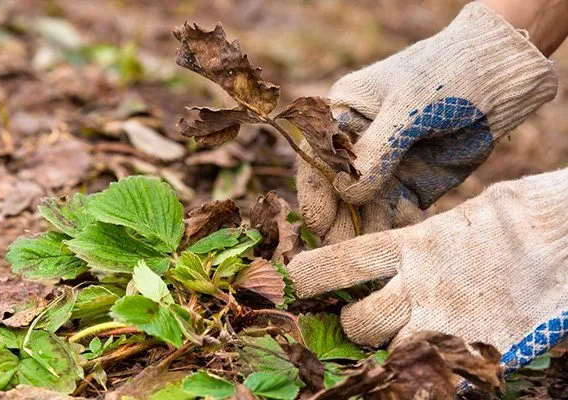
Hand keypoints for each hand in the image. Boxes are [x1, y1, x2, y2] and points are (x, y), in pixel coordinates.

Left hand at [289, 168, 567, 372]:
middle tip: (361, 319)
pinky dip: (425, 370)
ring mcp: (451, 322)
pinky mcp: (480, 351)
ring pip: (391, 355)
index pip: (343, 262)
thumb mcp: (460, 216)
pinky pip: (435, 375)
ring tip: (400, 338)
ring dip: (388, 351)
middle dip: (353, 326)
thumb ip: (421, 238)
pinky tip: (430, 358)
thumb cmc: (519, 219)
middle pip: (359, 323)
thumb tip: (396, 250)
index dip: (311, 274)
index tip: (293, 280)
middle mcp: (424, 286)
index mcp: (415, 244)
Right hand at [297, 2, 556, 242]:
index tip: (322, 227)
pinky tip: (407, 227)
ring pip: (362, 211)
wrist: (497, 81)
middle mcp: (355, 149)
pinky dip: (396, 227)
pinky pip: (394, 216)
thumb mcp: (409, 107)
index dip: (316, 196)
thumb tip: (347, 193)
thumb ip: (377, 150)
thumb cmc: (445, 77)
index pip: (316, 162)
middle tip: (344, 253)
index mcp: (340, 118)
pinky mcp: (408, 188)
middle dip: (339, 223)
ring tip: (377, 247)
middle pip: (335, 194)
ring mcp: (382, 170)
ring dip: (366, 231)